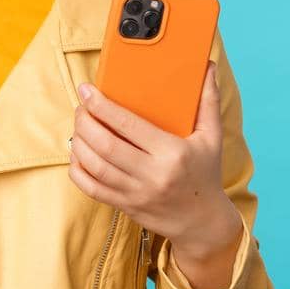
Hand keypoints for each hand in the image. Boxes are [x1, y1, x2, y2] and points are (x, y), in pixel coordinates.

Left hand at [68, 63, 242, 265]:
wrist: (202, 221)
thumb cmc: (206, 173)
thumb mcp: (212, 137)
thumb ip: (208, 100)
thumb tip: (207, 67)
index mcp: (172, 152)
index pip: (129, 126)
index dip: (102, 106)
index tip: (87, 90)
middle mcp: (152, 174)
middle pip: (105, 146)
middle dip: (85, 122)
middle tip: (81, 107)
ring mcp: (136, 193)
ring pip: (95, 166)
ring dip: (78, 143)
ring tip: (78, 126)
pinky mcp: (125, 206)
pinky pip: (91, 188)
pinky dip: (77, 170)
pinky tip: (77, 154)